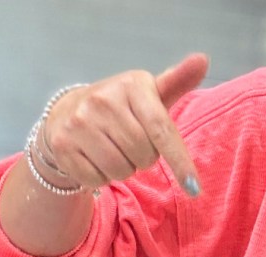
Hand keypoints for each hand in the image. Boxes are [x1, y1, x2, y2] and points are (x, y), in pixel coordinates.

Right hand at [41, 53, 208, 194]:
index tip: (194, 188)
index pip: (162, 130)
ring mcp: (79, 122)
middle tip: (133, 144)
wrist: (68, 112)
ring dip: (125, 169)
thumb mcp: (150, 95)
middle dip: (145, 158)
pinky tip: (96, 158)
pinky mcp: (62, 145)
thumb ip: (177, 82)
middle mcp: (102, 99)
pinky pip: (98, 179)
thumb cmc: (122, 108)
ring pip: (122, 170)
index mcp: (131, 85)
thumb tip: (203, 60)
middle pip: (144, 156)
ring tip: (115, 150)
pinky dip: (102, 177)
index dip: (180, 162)